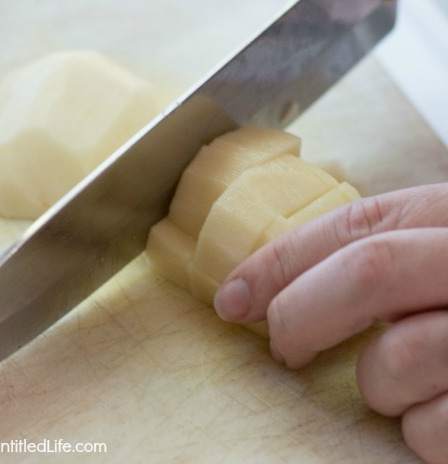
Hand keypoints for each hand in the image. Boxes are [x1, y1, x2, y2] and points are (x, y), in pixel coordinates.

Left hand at [214, 183, 447, 463]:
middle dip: (303, 315)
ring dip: (375, 385)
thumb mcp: (433, 251)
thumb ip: (377, 254)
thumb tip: (265, 287)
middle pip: (368, 273)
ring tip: (392, 383)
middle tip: (284, 347)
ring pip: (398, 360)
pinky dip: (419, 432)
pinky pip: (436, 429)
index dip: (279, 261)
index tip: (230, 298)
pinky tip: (435, 418)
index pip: (352, 225)